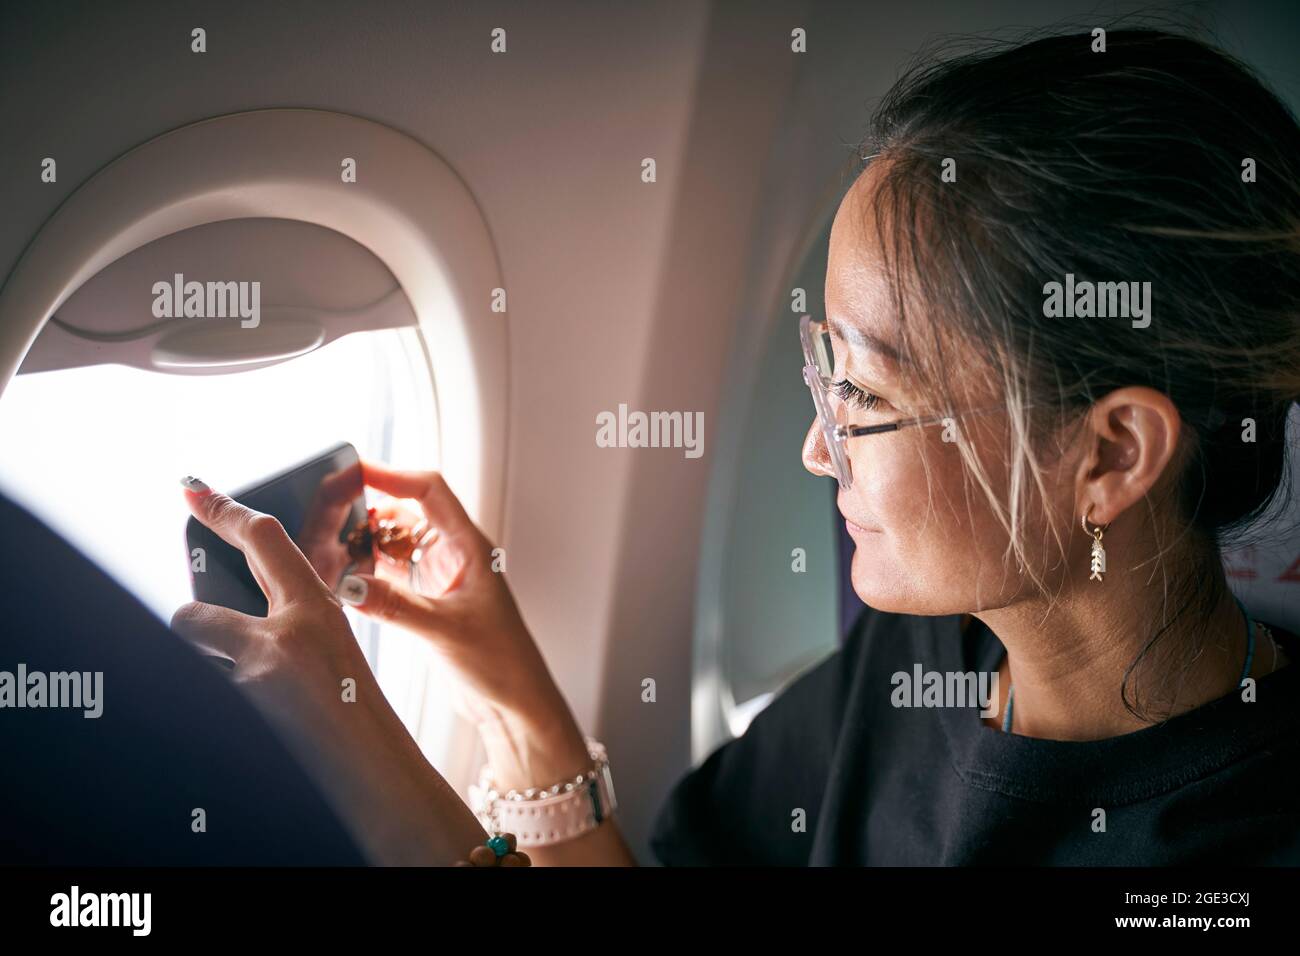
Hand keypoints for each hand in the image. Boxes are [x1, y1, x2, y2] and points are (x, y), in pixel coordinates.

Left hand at [170, 478, 484, 864]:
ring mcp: (256, 676)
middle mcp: (284, 636)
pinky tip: (258, 718)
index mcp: (317, 610)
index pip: (263, 540)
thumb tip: (235, 612)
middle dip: (192, 626)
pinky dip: (222, 698)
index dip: (223, 510)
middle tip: (208, 636)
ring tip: (254, 696)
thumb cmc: (357, 710)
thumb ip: (290, 622)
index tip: (192, 490)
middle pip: (194, 611)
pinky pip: (206, 687)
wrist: (375, 771)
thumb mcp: (333, 650)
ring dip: (209, 668)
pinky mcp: (240, 706)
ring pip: (194, 652)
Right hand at [341, 461, 591, 788]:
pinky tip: (343, 578)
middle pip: (405, 511)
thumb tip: (349, 586)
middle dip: (368, 506)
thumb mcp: (445, 631)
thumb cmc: (502, 663)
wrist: (513, 704)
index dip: (392, 475)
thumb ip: (396, 607)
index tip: (354, 471)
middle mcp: (453, 555)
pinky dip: (367, 572)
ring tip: (329, 544)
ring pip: (394, 543)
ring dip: (365, 542)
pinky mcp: (426, 602)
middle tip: (328, 509)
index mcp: (469, 547)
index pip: (429, 491)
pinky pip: (390, 574)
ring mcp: (438, 578)